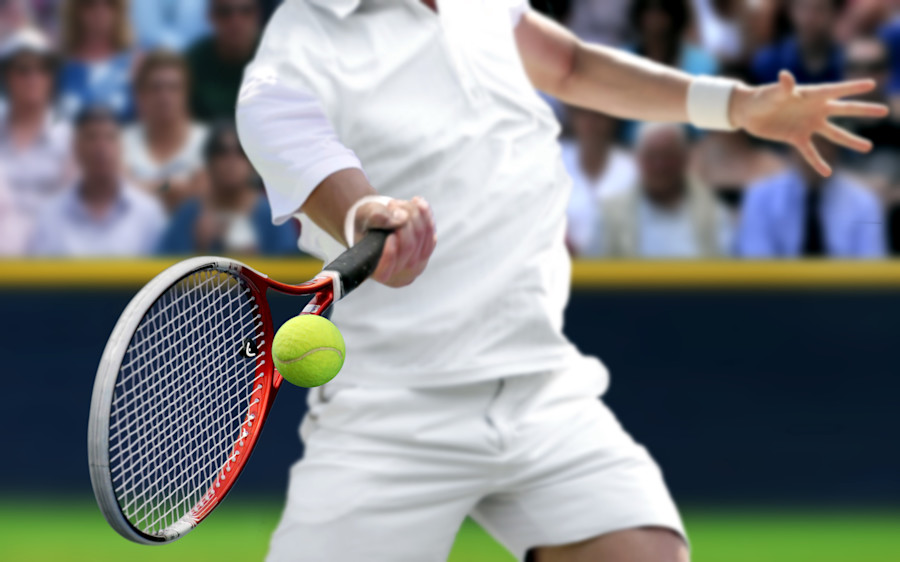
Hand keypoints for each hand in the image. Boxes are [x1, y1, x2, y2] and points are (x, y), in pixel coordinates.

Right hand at [354, 197, 436, 287]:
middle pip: (408, 247)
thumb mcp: (364, 217)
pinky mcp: (426, 251)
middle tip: (391, 205)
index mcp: (376, 271)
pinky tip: (416, 202)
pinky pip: (431, 233)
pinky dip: (426, 215)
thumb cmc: (365, 223)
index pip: (385, 270)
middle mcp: (398, 273)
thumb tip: (401, 219)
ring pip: (423, 238)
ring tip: (399, 203)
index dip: (390, 254)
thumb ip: (377, 217)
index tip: (390, 236)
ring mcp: (415, 265)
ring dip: (414, 215)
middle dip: (403, 221)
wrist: (376, 223)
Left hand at [729, 70, 889, 175]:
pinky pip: (810, 152)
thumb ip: (783, 87)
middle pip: (844, 110)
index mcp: (811, 95)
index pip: (836, 90)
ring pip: (834, 134)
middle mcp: (815, 110)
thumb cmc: (762, 97)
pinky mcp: (797, 138)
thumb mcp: (772, 93)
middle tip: (884, 111)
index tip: (872, 84)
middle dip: (863, 111)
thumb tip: (786, 76)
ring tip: (868, 148)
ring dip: (850, 141)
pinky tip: (827, 173)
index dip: (852, 87)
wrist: (749, 113)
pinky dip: (817, 162)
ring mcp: (808, 124)